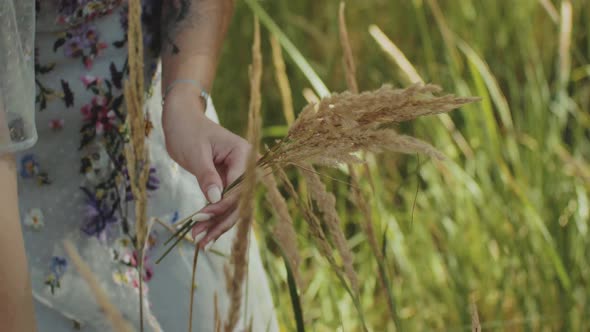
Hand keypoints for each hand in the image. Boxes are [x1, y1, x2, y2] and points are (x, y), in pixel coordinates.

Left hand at [162, 85, 248, 247]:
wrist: (182, 119)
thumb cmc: (187, 130)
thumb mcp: (195, 153)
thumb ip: (207, 177)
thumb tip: (215, 200)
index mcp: (244, 154)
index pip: (238, 187)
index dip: (221, 205)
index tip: (200, 217)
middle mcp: (246, 166)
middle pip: (239, 201)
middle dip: (220, 221)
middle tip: (201, 240)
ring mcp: (238, 175)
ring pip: (232, 207)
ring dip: (216, 225)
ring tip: (199, 241)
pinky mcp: (227, 182)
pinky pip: (224, 204)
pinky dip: (213, 218)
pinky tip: (202, 234)